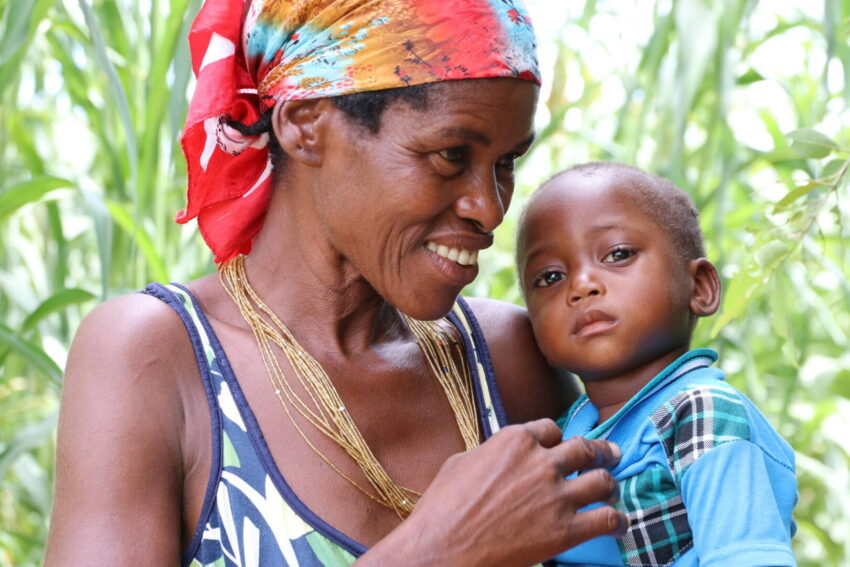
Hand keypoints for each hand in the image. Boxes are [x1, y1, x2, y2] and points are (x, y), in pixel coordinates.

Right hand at [361, 419, 624, 566]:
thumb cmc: (443, 507)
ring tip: (612, 490)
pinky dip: (618, 521)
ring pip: (602, 480)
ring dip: (610, 484)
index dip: (559, 439)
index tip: (562, 447)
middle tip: (611, 455)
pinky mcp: (566, 530)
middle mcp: (541, 462)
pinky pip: (607, 519)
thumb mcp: (460, 462)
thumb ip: (490, 452)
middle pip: (584, 449)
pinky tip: (618, 525)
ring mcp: (556, 496)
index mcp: (515, 440)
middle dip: (601, 452)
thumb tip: (498, 455)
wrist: (443, 548)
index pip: (552, 429)